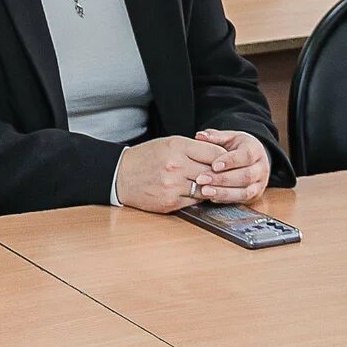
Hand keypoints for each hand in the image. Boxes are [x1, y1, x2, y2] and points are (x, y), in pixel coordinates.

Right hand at [113, 134, 233, 213]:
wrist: (120, 176)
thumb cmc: (145, 158)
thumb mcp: (168, 143)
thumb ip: (193, 149)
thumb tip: (219, 157)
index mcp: (177, 147)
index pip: (215, 153)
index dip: (224, 158)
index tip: (227, 161)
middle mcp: (176, 166)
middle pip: (213, 173)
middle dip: (221, 175)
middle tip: (226, 176)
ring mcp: (173, 186)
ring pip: (206, 189)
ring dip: (211, 189)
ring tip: (211, 185)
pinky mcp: (171, 202)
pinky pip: (195, 201)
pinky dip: (198, 198)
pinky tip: (196, 193)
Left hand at [191, 130, 271, 203]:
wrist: (252, 159)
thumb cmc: (238, 147)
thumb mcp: (229, 137)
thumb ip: (215, 136)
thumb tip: (199, 136)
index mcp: (256, 150)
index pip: (246, 156)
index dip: (230, 161)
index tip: (214, 165)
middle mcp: (261, 168)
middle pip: (245, 176)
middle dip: (222, 179)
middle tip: (202, 179)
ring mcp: (259, 184)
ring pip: (245, 192)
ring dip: (223, 192)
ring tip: (205, 191)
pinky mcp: (254, 195)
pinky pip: (241, 200)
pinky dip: (226, 199)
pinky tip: (212, 197)